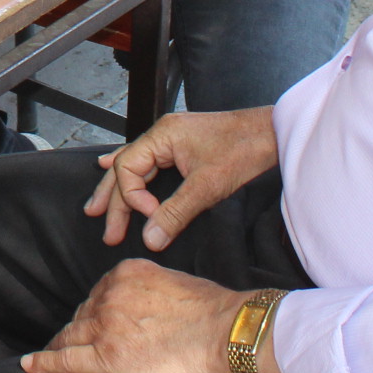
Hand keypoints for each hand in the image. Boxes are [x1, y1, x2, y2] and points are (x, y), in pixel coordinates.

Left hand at [20, 258, 241, 372]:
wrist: (225, 334)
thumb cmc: (214, 311)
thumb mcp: (175, 283)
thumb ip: (152, 291)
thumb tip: (151, 305)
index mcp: (125, 274)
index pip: (99, 293)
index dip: (95, 311)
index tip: (93, 321)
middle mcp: (109, 296)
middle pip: (83, 315)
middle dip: (80, 328)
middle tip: (76, 342)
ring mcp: (105, 327)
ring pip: (71, 336)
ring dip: (61, 345)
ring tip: (50, 355)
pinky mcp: (107, 358)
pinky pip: (66, 361)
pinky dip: (45, 364)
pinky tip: (31, 366)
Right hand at [85, 108, 277, 250]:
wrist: (275, 133)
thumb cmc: (245, 149)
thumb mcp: (208, 186)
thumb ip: (175, 212)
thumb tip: (149, 239)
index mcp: (162, 135)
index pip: (128, 169)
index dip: (133, 198)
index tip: (150, 218)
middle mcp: (162, 134)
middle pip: (126, 169)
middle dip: (114, 202)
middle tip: (108, 232)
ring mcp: (172, 139)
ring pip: (134, 166)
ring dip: (119, 190)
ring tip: (97, 209)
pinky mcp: (184, 146)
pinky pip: (147, 160)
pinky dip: (132, 172)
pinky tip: (110, 166)